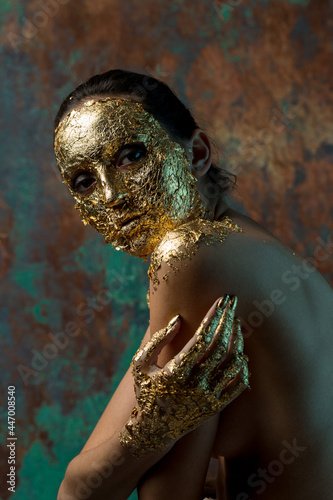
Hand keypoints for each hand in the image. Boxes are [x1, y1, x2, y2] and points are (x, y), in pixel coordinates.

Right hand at [119, 295, 249, 457]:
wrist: (153, 432)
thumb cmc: (145, 392)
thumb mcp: (141, 364)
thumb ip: (158, 340)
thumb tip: (178, 319)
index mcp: (175, 372)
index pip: (201, 337)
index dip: (213, 316)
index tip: (221, 300)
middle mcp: (195, 385)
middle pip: (220, 346)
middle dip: (228, 319)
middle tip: (233, 302)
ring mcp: (208, 397)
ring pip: (233, 363)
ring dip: (237, 339)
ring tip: (237, 323)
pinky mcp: (216, 407)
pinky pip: (238, 384)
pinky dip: (242, 366)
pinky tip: (241, 352)